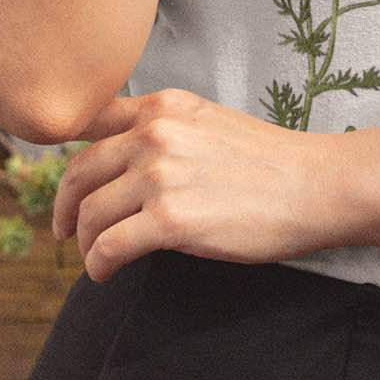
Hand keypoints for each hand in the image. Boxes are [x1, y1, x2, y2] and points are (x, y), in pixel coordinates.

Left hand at [50, 87, 340, 282]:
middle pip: (78, 172)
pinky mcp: (169, 220)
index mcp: (163, 106)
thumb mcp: (208, 122)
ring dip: (84, 243)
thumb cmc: (267, 162)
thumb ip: (163, 130)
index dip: (65, 154)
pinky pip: (107, 247)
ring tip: (96, 257)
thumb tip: (119, 158)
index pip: (89, 121)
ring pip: (89, 214)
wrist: (315, 186)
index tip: (68, 183)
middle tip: (64, 228)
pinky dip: (98, 266)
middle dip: (64, 206)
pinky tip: (105, 273)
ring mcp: (160, 175)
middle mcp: (155, 133)